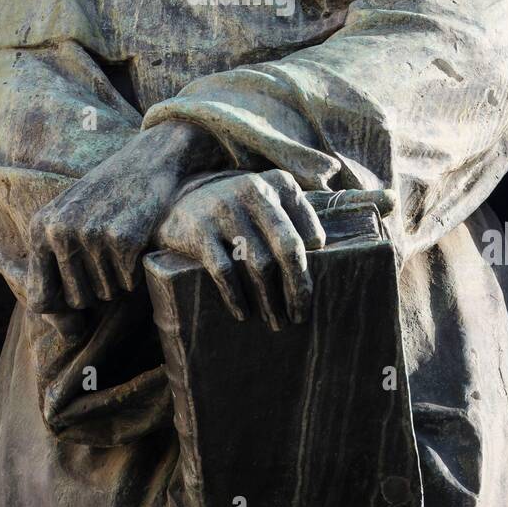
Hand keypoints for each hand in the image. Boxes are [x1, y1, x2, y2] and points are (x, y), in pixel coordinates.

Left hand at [26, 121, 220, 312]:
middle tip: (106, 261)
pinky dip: (135, 272)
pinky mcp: (123, 240)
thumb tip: (67, 335)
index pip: (40, 298)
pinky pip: (128, 282)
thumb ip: (57, 270)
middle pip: (77, 300)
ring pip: (105, 294)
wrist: (146, 160)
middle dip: (94, 290)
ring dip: (117, 280)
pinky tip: (136, 242)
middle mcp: (60, 233)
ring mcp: (91, 236)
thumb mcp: (69, 222)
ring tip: (120, 246)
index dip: (60, 314)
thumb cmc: (106, 196)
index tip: (76, 314)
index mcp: (40, 229)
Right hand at [152, 169, 325, 327]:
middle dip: (297, 289)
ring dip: (269, 300)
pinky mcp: (200, 229)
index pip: (309, 233)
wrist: (181, 204)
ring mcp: (225, 208)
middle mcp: (254, 190)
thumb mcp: (268, 201)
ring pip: (259, 264)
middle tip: (298, 317)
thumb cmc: (238, 211)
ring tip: (274, 322)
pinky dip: (236, 296)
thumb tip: (327, 257)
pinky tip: (243, 313)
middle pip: (288, 248)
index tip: (310, 295)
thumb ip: (296, 219)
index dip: (312, 270)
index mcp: (279, 184)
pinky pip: (225, 271)